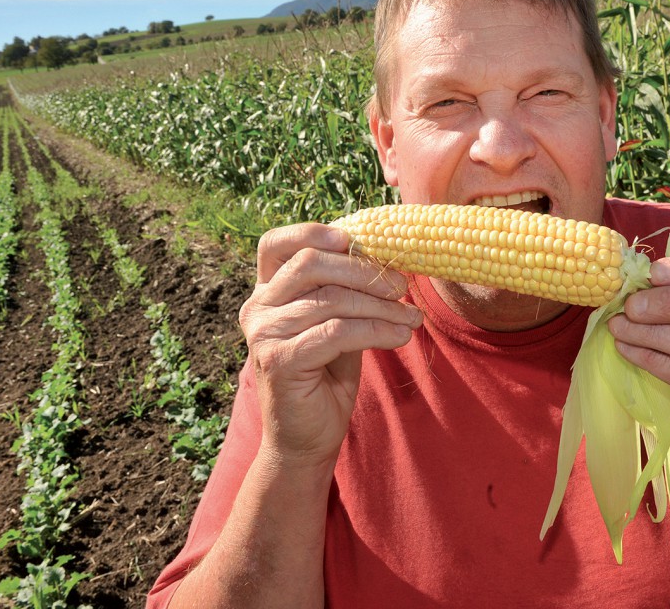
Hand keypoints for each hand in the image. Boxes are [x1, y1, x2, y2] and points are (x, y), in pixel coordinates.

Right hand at [238, 223, 422, 467]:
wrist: (306, 438)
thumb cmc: (326, 376)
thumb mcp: (337, 322)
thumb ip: (346, 291)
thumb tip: (387, 258)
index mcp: (267, 291)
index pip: (277, 243)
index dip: (314, 232)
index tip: (355, 239)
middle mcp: (258, 307)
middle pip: (310, 264)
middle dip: (364, 271)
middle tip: (402, 287)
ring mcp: (264, 333)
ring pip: (331, 300)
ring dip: (381, 306)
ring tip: (411, 318)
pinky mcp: (279, 360)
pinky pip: (337, 332)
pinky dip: (376, 330)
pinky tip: (399, 337)